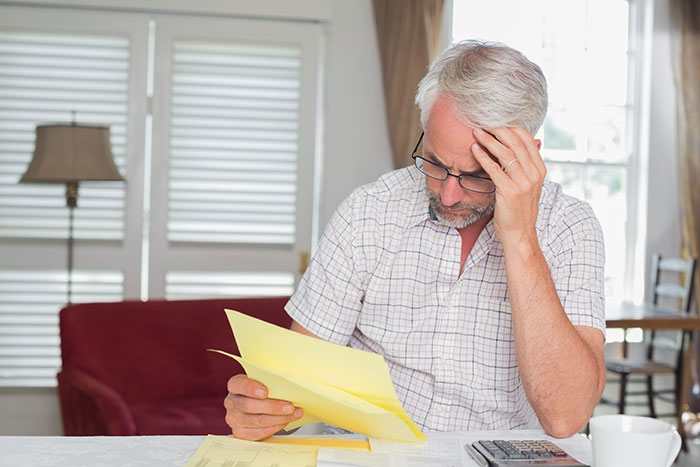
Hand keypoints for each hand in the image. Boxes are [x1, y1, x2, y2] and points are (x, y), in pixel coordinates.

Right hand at [224, 374, 303, 439]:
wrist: (256, 408)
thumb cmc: (261, 392)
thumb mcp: (263, 383)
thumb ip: (270, 383)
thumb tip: (289, 387)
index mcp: (235, 385)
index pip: (238, 384)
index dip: (251, 388)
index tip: (265, 392)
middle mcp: (231, 402)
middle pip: (250, 405)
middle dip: (273, 407)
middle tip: (290, 407)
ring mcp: (234, 419)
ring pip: (258, 420)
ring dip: (279, 418)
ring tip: (293, 414)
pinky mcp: (240, 433)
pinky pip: (259, 432)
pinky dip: (275, 427)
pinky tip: (285, 422)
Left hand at [470, 126, 545, 249]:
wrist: (519, 233)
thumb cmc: (519, 209)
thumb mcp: (528, 185)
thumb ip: (526, 166)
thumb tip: (528, 145)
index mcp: (540, 169)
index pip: (527, 140)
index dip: (511, 128)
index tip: (496, 121)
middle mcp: (534, 174)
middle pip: (515, 143)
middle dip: (498, 130)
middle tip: (483, 123)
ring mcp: (523, 183)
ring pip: (505, 153)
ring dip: (488, 140)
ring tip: (476, 133)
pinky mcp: (509, 191)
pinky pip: (494, 169)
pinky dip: (483, 157)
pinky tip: (474, 150)